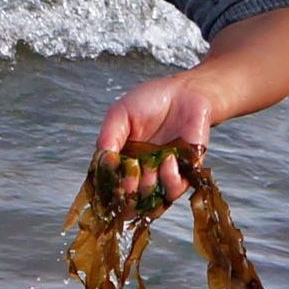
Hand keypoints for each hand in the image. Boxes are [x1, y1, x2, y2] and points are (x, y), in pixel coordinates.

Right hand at [95, 70, 220, 204]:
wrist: (186, 93)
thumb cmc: (151, 100)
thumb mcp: (120, 112)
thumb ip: (108, 135)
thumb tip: (102, 161)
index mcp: (124, 156)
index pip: (112, 179)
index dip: (110, 185)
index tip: (110, 181)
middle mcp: (142, 168)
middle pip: (131, 193)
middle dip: (129, 190)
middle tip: (129, 180)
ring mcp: (163, 171)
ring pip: (152, 195)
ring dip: (148, 187)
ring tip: (148, 169)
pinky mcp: (185, 171)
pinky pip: (175, 188)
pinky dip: (170, 179)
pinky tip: (168, 159)